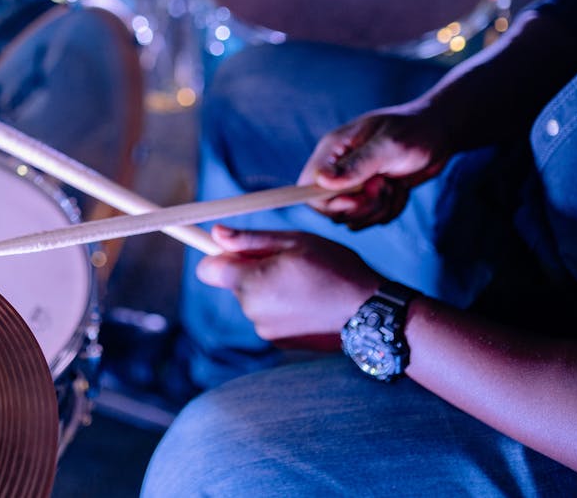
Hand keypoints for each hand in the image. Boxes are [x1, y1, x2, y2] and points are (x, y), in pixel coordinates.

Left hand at [195, 225, 381, 345]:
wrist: (369, 313)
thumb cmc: (334, 269)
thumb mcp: (294, 242)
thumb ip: (250, 240)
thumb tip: (216, 233)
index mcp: (252, 283)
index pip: (208, 270)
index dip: (219, 256)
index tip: (236, 249)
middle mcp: (252, 310)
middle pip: (234, 283)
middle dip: (251, 270)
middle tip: (287, 262)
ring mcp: (265, 331)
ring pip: (253, 299)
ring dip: (268, 288)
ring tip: (303, 283)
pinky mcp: (279, 342)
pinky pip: (268, 315)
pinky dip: (281, 306)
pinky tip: (308, 301)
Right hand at [297, 106, 451, 229]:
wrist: (440, 133)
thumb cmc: (415, 130)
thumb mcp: (388, 146)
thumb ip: (356, 165)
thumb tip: (321, 181)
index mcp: (332, 150)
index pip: (307, 187)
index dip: (328, 202)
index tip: (358, 196)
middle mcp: (338, 168)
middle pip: (330, 209)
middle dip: (362, 205)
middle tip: (385, 185)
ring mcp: (354, 184)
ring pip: (352, 218)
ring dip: (378, 208)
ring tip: (394, 184)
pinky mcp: (370, 196)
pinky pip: (371, 219)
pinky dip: (390, 210)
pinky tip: (400, 189)